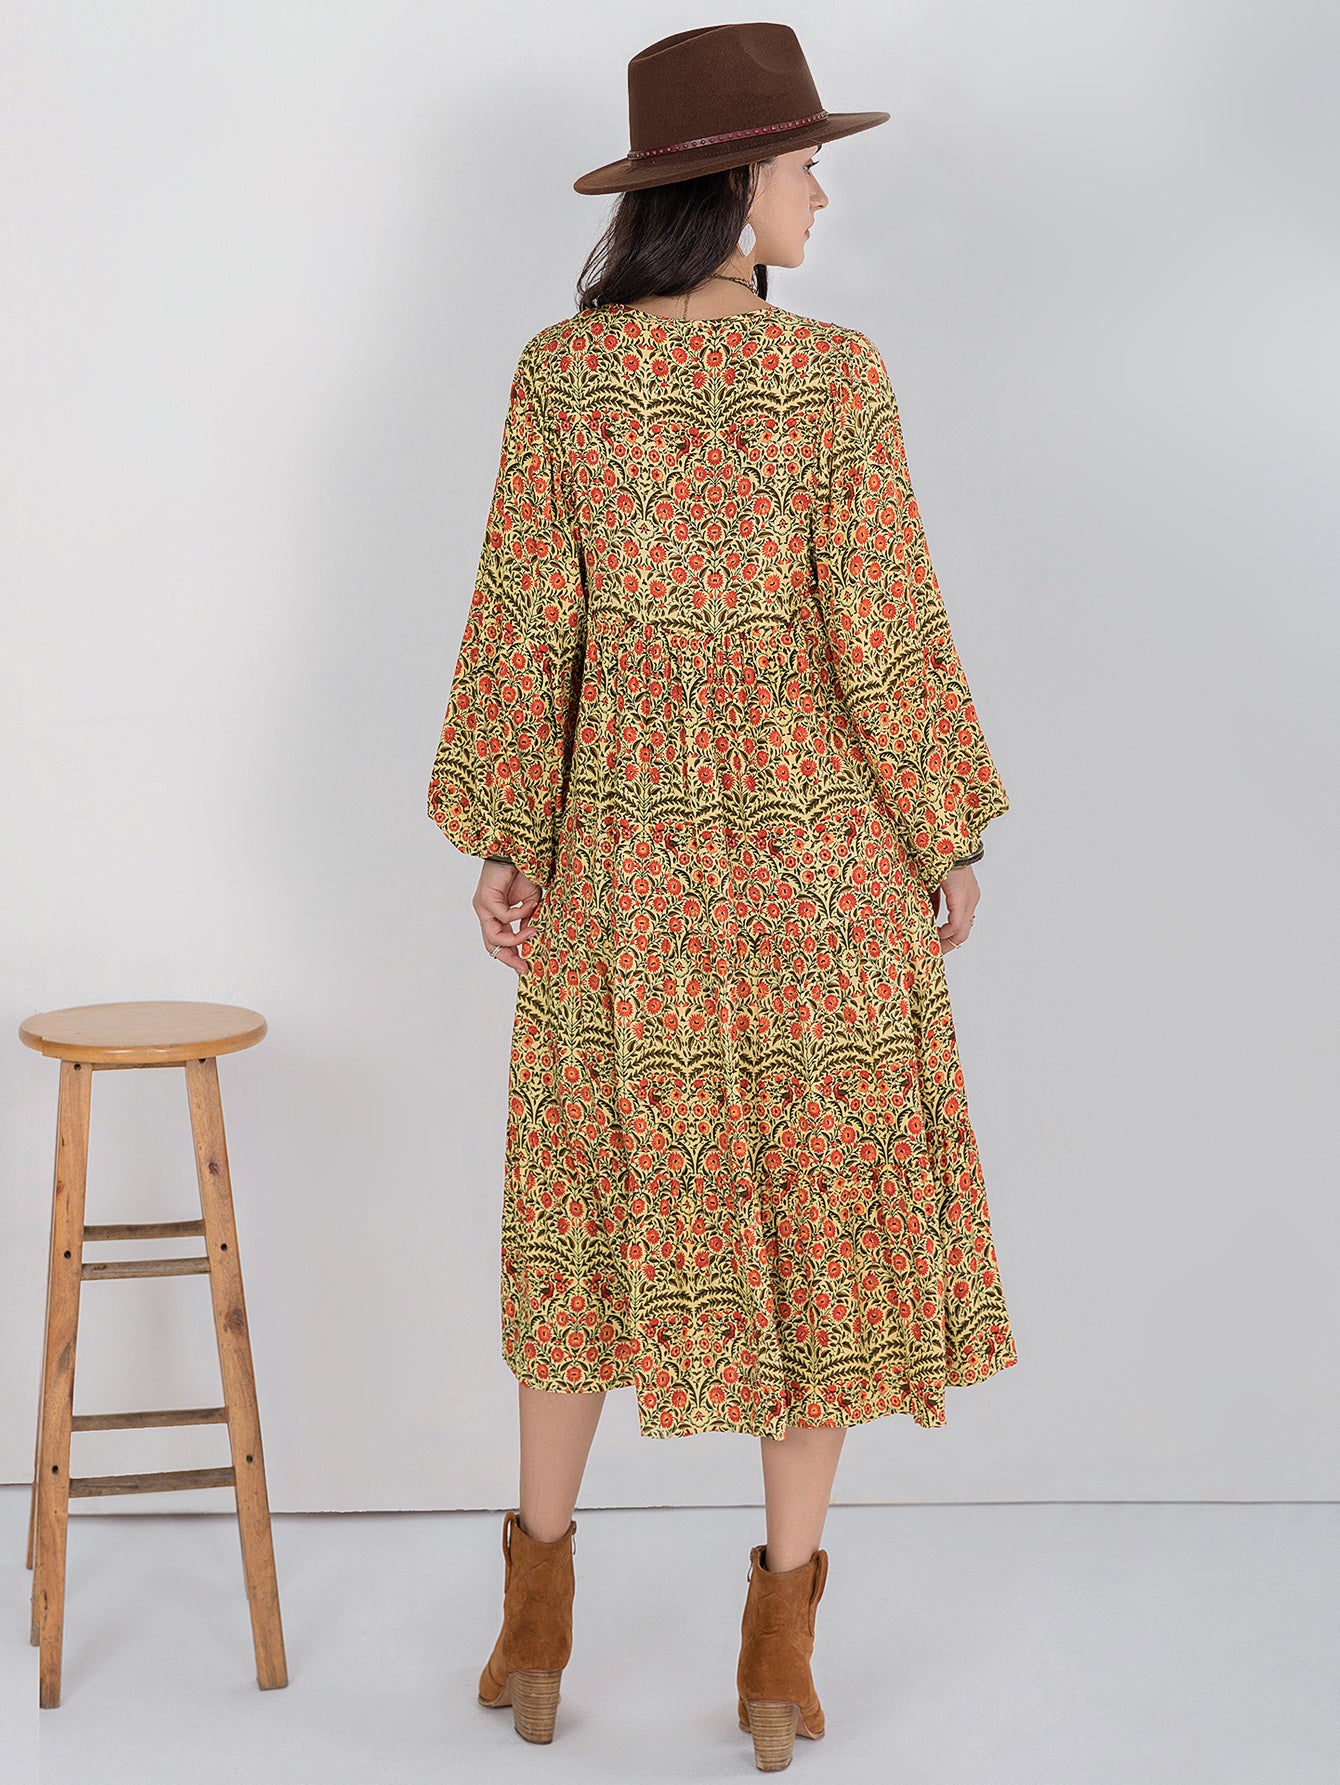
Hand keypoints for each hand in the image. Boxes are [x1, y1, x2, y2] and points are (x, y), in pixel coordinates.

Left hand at [473, 860, 542, 974]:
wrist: (518, 852)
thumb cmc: (523, 874)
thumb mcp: (530, 904)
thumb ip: (527, 922)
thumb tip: (530, 941)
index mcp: (496, 916)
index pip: (499, 943)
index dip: (511, 957)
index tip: (525, 969)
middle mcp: (486, 913)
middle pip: (491, 945)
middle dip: (508, 958)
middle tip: (524, 966)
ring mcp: (482, 907)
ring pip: (493, 936)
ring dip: (516, 938)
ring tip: (533, 932)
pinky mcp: (484, 899)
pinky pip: (503, 916)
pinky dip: (520, 913)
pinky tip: (532, 904)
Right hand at [930, 863, 978, 952]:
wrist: (943, 840)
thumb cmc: (935, 857)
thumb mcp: (931, 885)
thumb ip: (931, 902)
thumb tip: (926, 918)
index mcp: (966, 894)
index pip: (960, 924)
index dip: (946, 938)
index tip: (932, 945)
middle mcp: (972, 898)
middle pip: (963, 933)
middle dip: (946, 945)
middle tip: (931, 953)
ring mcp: (970, 898)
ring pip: (962, 932)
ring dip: (945, 942)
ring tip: (931, 947)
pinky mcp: (962, 897)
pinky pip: (956, 925)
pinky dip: (944, 932)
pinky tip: (932, 934)